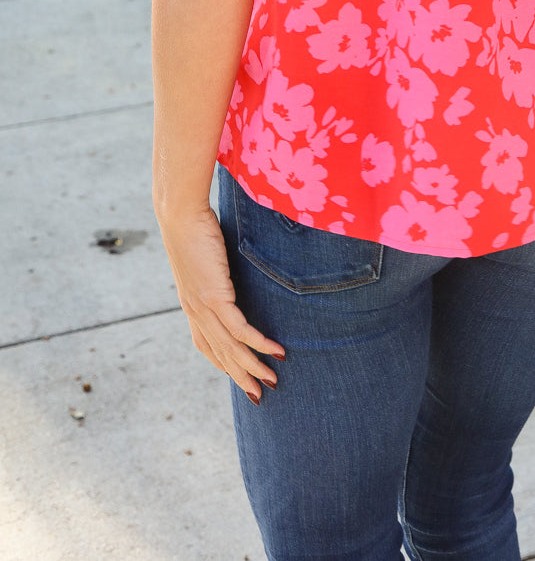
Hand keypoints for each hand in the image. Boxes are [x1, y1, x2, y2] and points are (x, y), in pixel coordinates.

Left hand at [156, 202, 285, 402]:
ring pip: (230, 348)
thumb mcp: (207, 253)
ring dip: (253, 367)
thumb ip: (218, 267)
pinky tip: (275, 351)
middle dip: (241, 377)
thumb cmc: (195, 226)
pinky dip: (258, 343)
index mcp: (191, 303)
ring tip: (274, 381)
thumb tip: (232, 266)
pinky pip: (239, 329)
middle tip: (260, 396)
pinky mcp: (214, 297)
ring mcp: (203, 306)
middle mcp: (195, 311)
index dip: (223, 363)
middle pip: (220, 354)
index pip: (206, 344)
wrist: (181, 215)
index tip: (241, 377)